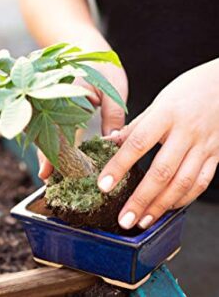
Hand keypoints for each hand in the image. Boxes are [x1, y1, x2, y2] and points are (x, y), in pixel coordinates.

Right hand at [38, 63, 127, 179]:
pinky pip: (50, 125)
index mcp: (67, 98)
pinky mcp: (53, 106)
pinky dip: (51, 140)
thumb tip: (112, 142)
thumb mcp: (113, 89)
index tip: (47, 173)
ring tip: (48, 172)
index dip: (52, 154)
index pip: (58, 132)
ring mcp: (51, 104)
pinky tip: (54, 153)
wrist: (84, 46)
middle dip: (46, 157)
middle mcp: (54, 102)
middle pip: (46, 134)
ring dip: (46, 151)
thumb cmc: (102, 67)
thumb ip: (112, 115)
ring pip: (45, 131)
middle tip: (46, 179)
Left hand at [98, 59, 218, 228]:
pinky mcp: (216, 155)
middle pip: (161, 171)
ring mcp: (204, 146)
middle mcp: (185, 132)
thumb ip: (136, 126)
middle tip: (125, 219)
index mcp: (166, 115)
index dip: (119, 166)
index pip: (137, 143)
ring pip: (182, 183)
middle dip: (141, 199)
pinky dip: (183, 199)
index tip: (104, 185)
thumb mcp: (158, 102)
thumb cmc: (188, 91)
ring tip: (142, 221)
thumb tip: (110, 142)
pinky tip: (168, 208)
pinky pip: (201, 182)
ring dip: (161, 206)